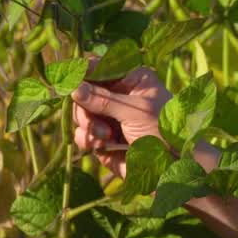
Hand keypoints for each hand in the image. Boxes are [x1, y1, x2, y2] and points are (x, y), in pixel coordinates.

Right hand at [71, 61, 172, 179]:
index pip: (99, 68)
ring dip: (88, 125)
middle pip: (83, 91)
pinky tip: (103, 146)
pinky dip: (87, 140)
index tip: (66, 81)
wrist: (172, 169)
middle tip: (93, 118)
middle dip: (84, 107)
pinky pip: (82, 134)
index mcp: (131, 79)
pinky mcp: (102, 139)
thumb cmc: (163, 132)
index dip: (81, 73)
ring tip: (106, 137)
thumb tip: (74, 88)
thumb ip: (104, 99)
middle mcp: (118, 95)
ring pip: (80, 113)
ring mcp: (109, 117)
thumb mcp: (136, 111)